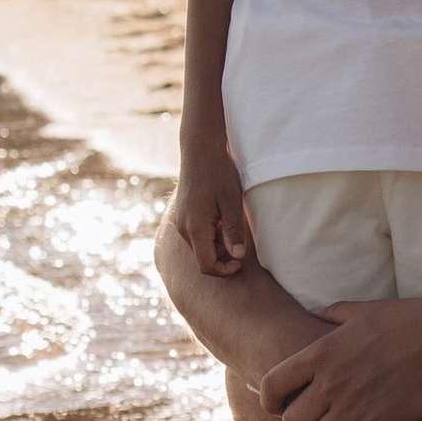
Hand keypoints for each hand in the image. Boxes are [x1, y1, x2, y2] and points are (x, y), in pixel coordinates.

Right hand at [173, 136, 252, 274]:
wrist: (200, 150)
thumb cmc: (219, 173)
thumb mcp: (232, 202)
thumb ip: (234, 231)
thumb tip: (238, 257)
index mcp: (195, 228)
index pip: (206, 266)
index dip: (224, 270)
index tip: (240, 261)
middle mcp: (184, 228)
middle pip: (204, 258)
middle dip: (223, 254)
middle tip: (238, 234)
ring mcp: (181, 222)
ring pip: (201, 247)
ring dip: (219, 242)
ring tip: (230, 220)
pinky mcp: (183, 216)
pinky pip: (197, 235)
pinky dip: (212, 233)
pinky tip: (221, 215)